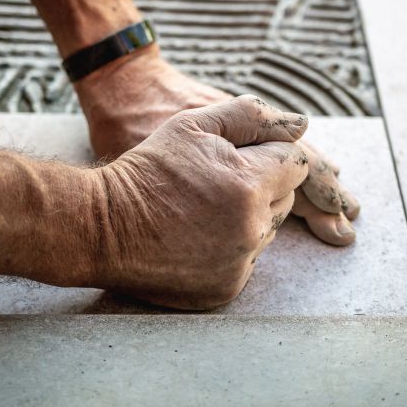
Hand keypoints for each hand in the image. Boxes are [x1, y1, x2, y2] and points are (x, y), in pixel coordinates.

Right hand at [90, 95, 307, 308]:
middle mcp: (251, 229)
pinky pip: (249, 260)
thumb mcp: (193, 124)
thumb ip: (252, 116)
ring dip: (248, 217)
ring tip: (204, 209)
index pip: (295, 163)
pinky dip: (232, 248)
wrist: (104, 227)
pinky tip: (198, 237)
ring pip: (269, 230)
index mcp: (249, 184)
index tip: (236, 159)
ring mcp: (240, 264)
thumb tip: (302, 123)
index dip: (267, 155)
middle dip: (261, 186)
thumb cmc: (149, 170)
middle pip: (285, 199)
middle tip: (215, 183)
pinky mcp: (227, 289)